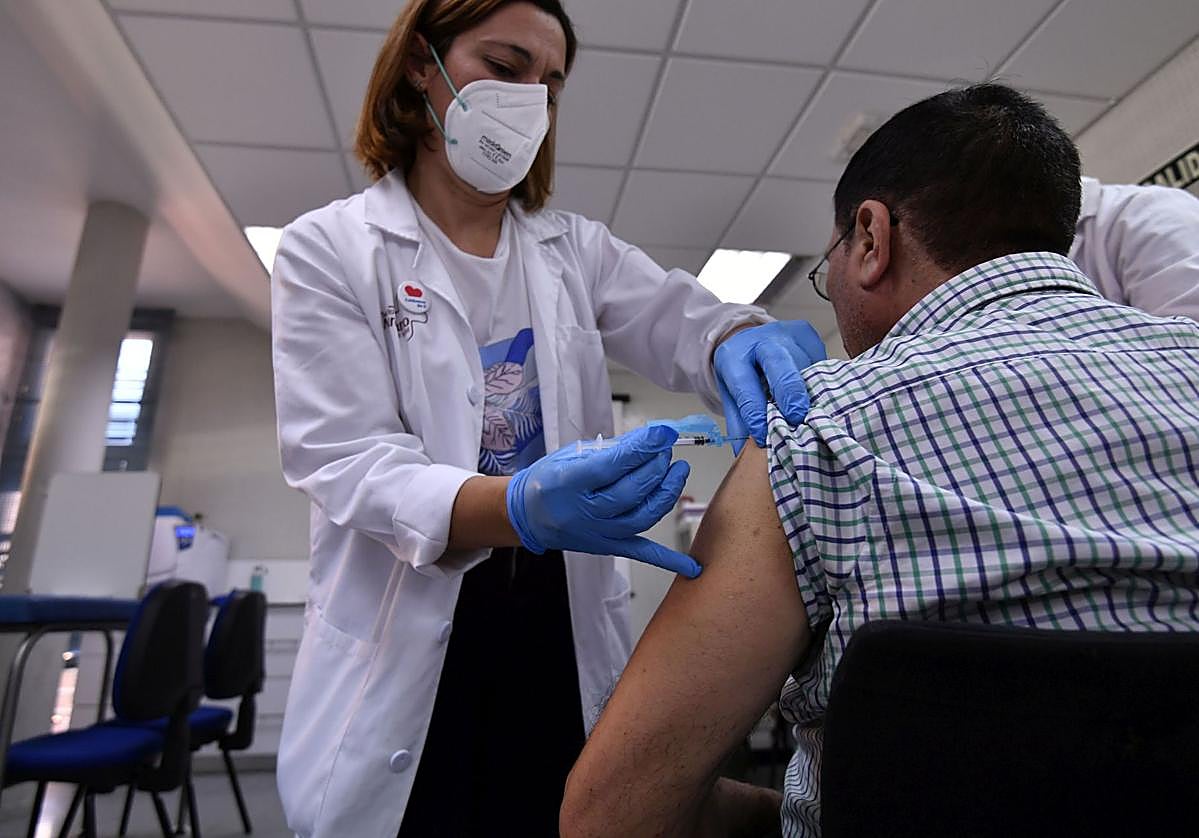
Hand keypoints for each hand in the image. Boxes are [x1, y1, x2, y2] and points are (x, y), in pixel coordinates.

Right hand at [506, 425, 700, 577]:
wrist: (528, 515)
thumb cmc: (549, 480)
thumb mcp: (571, 455)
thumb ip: (612, 449)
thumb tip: (651, 439)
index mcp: (569, 482)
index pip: (614, 465)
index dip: (643, 448)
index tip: (663, 433)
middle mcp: (583, 512)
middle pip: (632, 491)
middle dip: (656, 466)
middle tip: (666, 450)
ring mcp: (598, 533)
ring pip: (642, 517)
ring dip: (666, 493)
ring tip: (678, 471)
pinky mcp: (608, 547)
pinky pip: (642, 553)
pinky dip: (668, 560)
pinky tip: (691, 567)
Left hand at [714, 320, 825, 452]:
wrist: (750, 339)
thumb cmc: (742, 370)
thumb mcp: (731, 394)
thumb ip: (739, 422)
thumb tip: (745, 454)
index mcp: (734, 356)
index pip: (744, 385)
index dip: (755, 412)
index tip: (763, 435)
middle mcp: (760, 340)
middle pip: (777, 364)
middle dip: (789, 393)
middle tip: (797, 418)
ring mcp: (786, 334)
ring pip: (804, 364)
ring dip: (810, 391)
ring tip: (814, 414)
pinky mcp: (807, 335)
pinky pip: (819, 360)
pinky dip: (820, 381)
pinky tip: (819, 393)